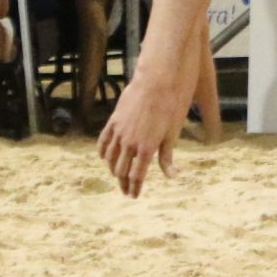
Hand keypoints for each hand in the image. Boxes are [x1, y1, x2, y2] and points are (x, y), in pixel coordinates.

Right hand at [100, 71, 188, 196]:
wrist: (159, 81)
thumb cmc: (172, 107)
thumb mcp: (173, 134)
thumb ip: (167, 156)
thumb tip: (172, 176)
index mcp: (146, 149)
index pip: (137, 176)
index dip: (134, 188)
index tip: (134, 196)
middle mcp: (130, 143)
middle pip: (121, 170)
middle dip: (123, 183)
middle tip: (125, 191)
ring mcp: (120, 131)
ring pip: (110, 157)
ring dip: (113, 168)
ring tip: (117, 176)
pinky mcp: (114, 120)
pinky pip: (104, 140)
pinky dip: (102, 151)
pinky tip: (103, 157)